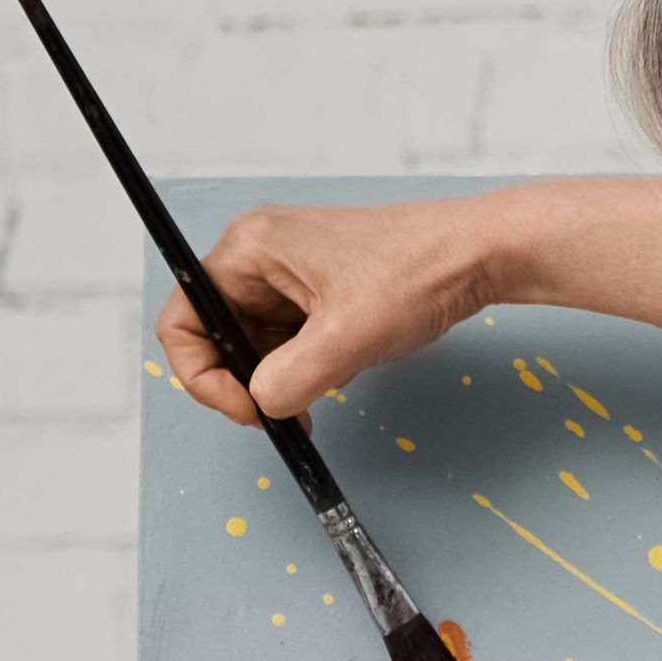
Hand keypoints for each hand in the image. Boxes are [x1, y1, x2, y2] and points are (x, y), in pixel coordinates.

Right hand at [153, 199, 500, 428]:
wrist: (478, 254)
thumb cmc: (418, 271)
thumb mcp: (344, 340)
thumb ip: (287, 381)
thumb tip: (262, 405)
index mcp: (249, 248)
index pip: (182, 319)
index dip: (200, 376)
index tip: (244, 409)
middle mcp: (259, 255)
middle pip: (216, 335)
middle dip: (246, 382)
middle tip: (283, 412)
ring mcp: (288, 272)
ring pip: (254, 345)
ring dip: (281, 378)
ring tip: (325, 386)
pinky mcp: (315, 290)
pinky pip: (287, 341)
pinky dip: (306, 367)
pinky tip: (341, 369)